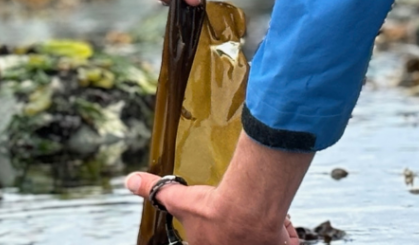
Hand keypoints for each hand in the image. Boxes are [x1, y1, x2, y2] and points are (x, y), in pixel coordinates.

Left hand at [125, 174, 298, 244]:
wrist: (247, 207)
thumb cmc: (213, 208)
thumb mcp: (179, 199)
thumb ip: (155, 191)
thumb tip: (129, 180)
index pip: (212, 240)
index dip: (221, 231)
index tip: (225, 221)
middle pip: (241, 241)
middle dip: (245, 234)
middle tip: (245, 219)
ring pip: (265, 241)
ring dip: (267, 232)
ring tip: (263, 216)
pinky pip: (288, 242)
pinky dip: (288, 233)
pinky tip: (282, 220)